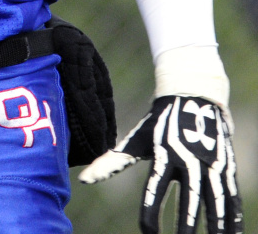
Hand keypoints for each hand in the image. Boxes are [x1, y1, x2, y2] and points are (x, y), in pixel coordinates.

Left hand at [79, 96, 241, 232]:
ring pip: (215, 202)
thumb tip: (83, 180)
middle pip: (189, 199)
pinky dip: (232, 219)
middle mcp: (188, 159)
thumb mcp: (136, 141)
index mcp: (163, 154)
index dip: (152, 212)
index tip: (148, 233)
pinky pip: (231, 198)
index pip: (155, 188)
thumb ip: (112, 163)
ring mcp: (210, 163)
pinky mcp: (226, 167)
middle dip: (187, 226)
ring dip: (215, 227)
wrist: (192, 95)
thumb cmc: (158, 126)